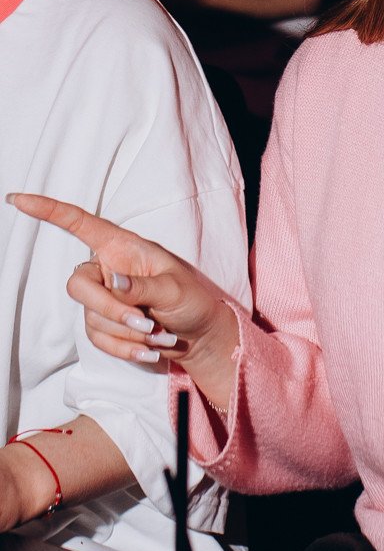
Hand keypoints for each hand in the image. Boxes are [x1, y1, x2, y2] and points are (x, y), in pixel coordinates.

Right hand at [8, 193, 238, 404]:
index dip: (47, 211)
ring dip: (129, 333)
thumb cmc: (192, 301)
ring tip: (162, 335)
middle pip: (78, 286)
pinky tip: (151, 350)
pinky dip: (126, 348)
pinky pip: (100, 340)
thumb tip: (112, 282)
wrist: (199, 336)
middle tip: (147, 322)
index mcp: (122, 247)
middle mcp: (107, 270)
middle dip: (111, 310)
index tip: (17, 199)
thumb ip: (143, 286)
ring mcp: (102, 299)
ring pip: (91, 318)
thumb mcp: (175, 289)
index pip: (79, 224)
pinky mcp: (103, 326)